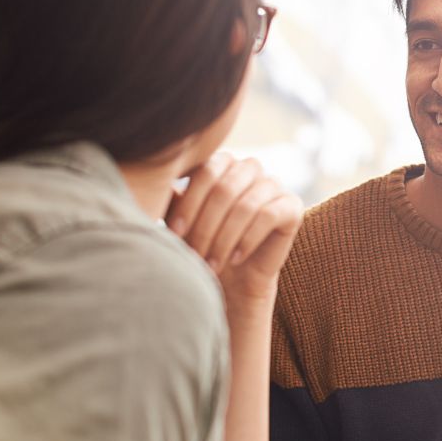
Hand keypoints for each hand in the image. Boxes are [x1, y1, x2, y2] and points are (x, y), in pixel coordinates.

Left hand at [165, 153, 303, 309]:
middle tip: (193, 254)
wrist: (233, 278)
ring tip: (212, 263)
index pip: (205, 173)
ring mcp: (273, 184)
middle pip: (225, 189)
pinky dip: (248, 239)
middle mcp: (249, 167)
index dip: (189, 204)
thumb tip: (149, 182)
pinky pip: (269, 216)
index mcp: (222, 163)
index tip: (173, 232)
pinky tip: (236, 258)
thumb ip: (171, 199)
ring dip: (224, 239)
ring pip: (246, 205)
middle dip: (206, 226)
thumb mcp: (182, 221)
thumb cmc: (203, 244)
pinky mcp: (292, 206)